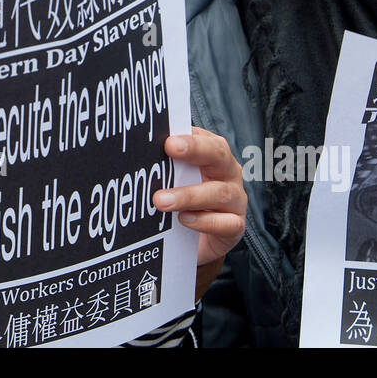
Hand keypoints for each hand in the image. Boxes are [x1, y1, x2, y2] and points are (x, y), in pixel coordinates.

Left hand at [152, 126, 246, 266]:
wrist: (197, 241)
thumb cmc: (186, 202)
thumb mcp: (176, 180)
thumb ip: (165, 165)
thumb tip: (139, 152)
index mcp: (214, 155)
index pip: (204, 137)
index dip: (188, 136)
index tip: (168, 138)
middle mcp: (229, 173)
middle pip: (218, 154)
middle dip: (195, 149)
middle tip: (170, 147)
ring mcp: (236, 199)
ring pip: (220, 192)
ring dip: (188, 195)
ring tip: (161, 200)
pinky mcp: (236, 226)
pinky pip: (226, 223)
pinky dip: (204, 221)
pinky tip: (184, 220)